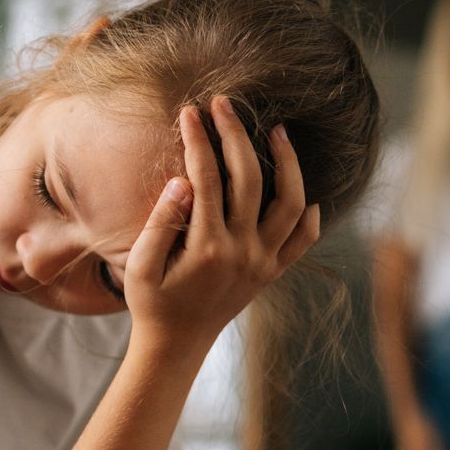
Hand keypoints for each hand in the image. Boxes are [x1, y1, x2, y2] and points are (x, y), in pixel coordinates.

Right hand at [125, 96, 320, 356]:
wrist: (177, 346)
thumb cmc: (152, 303)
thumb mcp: (140, 267)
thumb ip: (159, 223)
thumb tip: (181, 181)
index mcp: (206, 248)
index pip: (207, 179)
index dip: (198, 140)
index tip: (190, 112)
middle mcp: (242, 253)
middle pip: (250, 180)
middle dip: (236, 135)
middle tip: (225, 104)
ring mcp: (263, 263)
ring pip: (289, 205)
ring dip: (287, 164)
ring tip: (277, 131)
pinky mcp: (272, 272)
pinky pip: (303, 242)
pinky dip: (309, 216)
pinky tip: (304, 192)